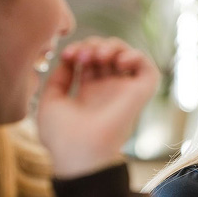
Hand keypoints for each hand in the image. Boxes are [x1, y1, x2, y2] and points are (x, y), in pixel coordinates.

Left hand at [36, 37, 159, 178]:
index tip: (68, 55)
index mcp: (88, 93)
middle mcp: (108, 91)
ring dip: (112, 46)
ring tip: (98, 56)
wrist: (79, 152)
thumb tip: (68, 61)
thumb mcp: (51, 101)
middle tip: (82, 55)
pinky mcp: (140, 94)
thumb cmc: (61, 134)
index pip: (89, 60)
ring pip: (126, 55)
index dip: (79, 49)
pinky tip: (119, 61)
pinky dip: (135, 55)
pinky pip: (147, 67)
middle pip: (107, 53)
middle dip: (93, 44)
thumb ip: (58, 78)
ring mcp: (124, 91)